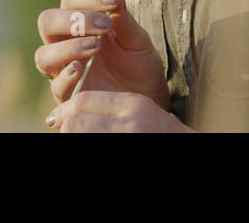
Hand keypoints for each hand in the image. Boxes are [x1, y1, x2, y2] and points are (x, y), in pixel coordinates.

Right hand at [35, 0, 169, 109]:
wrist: (148, 99)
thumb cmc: (140, 66)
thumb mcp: (138, 41)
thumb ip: (125, 22)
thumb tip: (115, 0)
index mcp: (81, 24)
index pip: (70, 0)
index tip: (114, 2)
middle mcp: (65, 44)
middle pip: (47, 22)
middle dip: (74, 20)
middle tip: (104, 26)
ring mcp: (63, 70)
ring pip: (44, 54)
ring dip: (68, 47)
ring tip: (96, 46)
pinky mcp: (68, 96)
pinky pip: (57, 85)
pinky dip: (66, 75)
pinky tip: (81, 68)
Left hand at [45, 90, 192, 132]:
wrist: (191, 143)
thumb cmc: (165, 131)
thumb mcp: (144, 109)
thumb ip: (115, 103)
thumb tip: (78, 102)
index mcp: (134, 106)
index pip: (84, 101)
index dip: (66, 108)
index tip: (57, 117)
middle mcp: (130, 125)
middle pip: (75, 122)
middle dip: (63, 125)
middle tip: (57, 125)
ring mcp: (127, 138)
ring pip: (79, 134)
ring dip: (72, 134)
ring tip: (69, 134)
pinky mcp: (123, 148)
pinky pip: (91, 141)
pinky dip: (83, 141)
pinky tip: (83, 139)